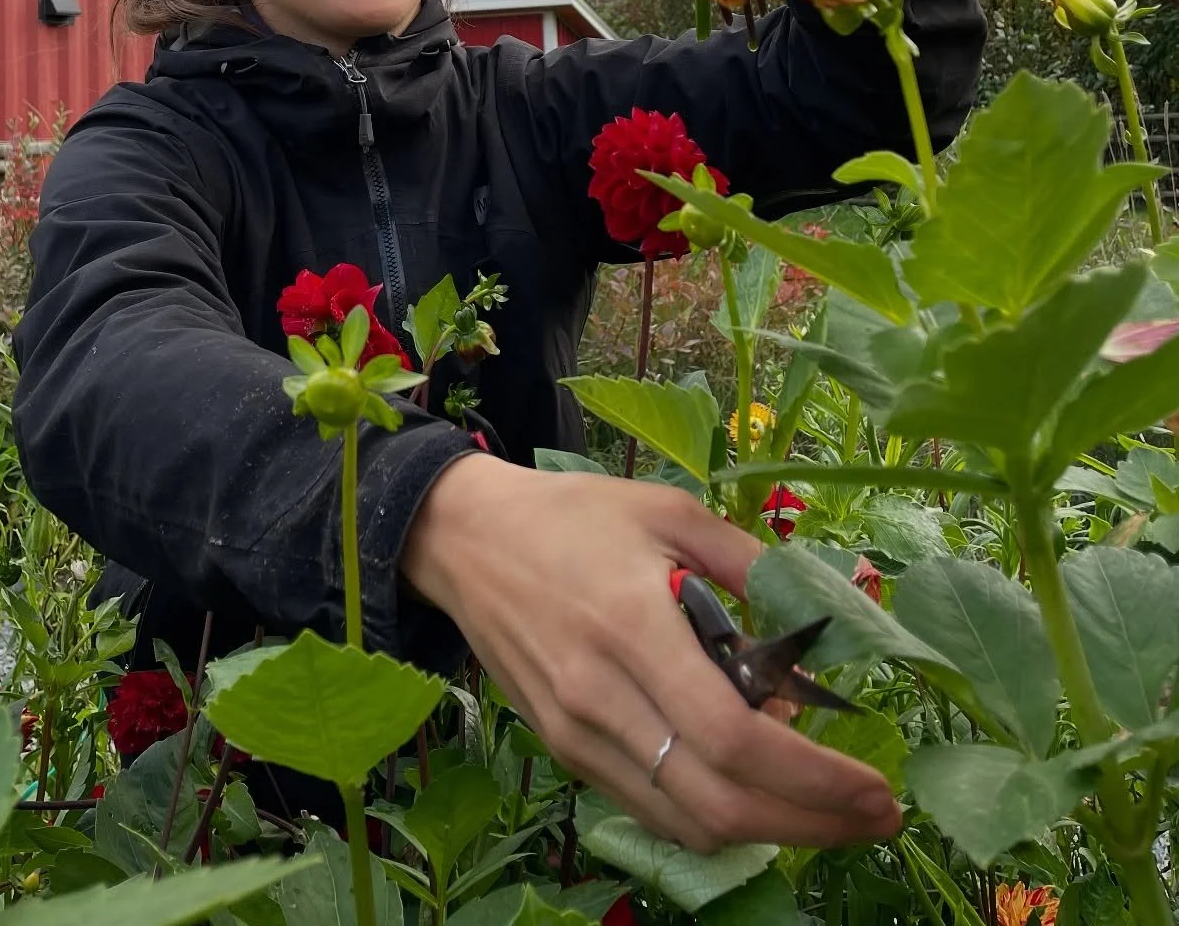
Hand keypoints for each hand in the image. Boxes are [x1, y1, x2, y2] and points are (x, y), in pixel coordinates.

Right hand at [401, 458, 901, 853]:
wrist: (464, 540)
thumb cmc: (572, 516)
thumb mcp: (667, 511)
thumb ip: (748, 562)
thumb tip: (823, 615)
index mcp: (633, 626)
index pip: (733, 737)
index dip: (814, 777)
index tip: (875, 785)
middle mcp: (601, 696)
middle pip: (720, 803)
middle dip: (813, 824)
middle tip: (877, 815)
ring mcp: (577, 735)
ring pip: (688, 823)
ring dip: (771, 831)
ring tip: (830, 809)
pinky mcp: (564, 751)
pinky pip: (653, 810)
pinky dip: (715, 816)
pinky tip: (755, 788)